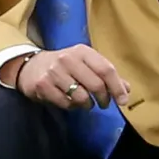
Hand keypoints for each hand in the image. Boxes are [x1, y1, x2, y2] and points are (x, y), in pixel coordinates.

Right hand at [15, 45, 130, 109]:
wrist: (31, 66)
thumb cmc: (65, 66)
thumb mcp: (85, 65)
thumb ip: (106, 75)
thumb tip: (126, 90)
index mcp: (82, 52)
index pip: (106, 69)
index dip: (117, 87)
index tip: (123, 101)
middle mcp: (68, 59)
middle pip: (95, 84)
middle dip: (103, 98)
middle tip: (104, 104)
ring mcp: (54, 72)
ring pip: (80, 96)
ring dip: (87, 104)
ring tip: (85, 103)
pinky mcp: (43, 85)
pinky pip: (65, 103)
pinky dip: (71, 107)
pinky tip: (70, 102)